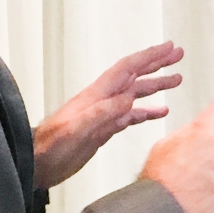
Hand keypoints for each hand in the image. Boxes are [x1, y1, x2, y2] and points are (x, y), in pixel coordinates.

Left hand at [33, 41, 183, 189]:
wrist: (36, 165)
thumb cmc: (49, 148)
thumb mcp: (75, 130)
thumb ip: (101, 114)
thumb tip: (128, 99)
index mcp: (96, 96)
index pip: (127, 69)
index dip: (149, 57)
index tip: (168, 47)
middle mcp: (102, 101)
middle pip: (134, 76)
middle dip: (157, 64)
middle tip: (178, 55)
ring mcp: (104, 115)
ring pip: (135, 95)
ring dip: (155, 86)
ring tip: (176, 80)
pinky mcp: (103, 130)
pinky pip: (130, 116)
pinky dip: (147, 112)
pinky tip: (160, 112)